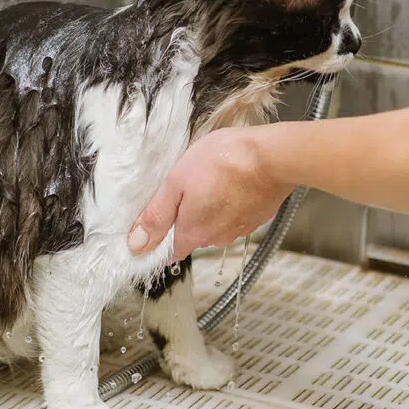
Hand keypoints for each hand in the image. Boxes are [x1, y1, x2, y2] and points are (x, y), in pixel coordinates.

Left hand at [127, 127, 294, 260]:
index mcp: (193, 232)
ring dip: (211, 208)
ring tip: (211, 179)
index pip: (171, 252)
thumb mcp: (176, 182)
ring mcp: (240, 229)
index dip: (160, 242)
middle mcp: (217, 237)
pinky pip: (236, 215)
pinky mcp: (257, 217)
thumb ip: (157, 215)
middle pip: (192, 235)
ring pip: (215, 224)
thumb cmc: (223, 163)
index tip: (157, 226)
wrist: (271, 156)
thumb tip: (137, 244)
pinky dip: (231, 202)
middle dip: (186, 217)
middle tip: (186, 187)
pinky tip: (232, 181)